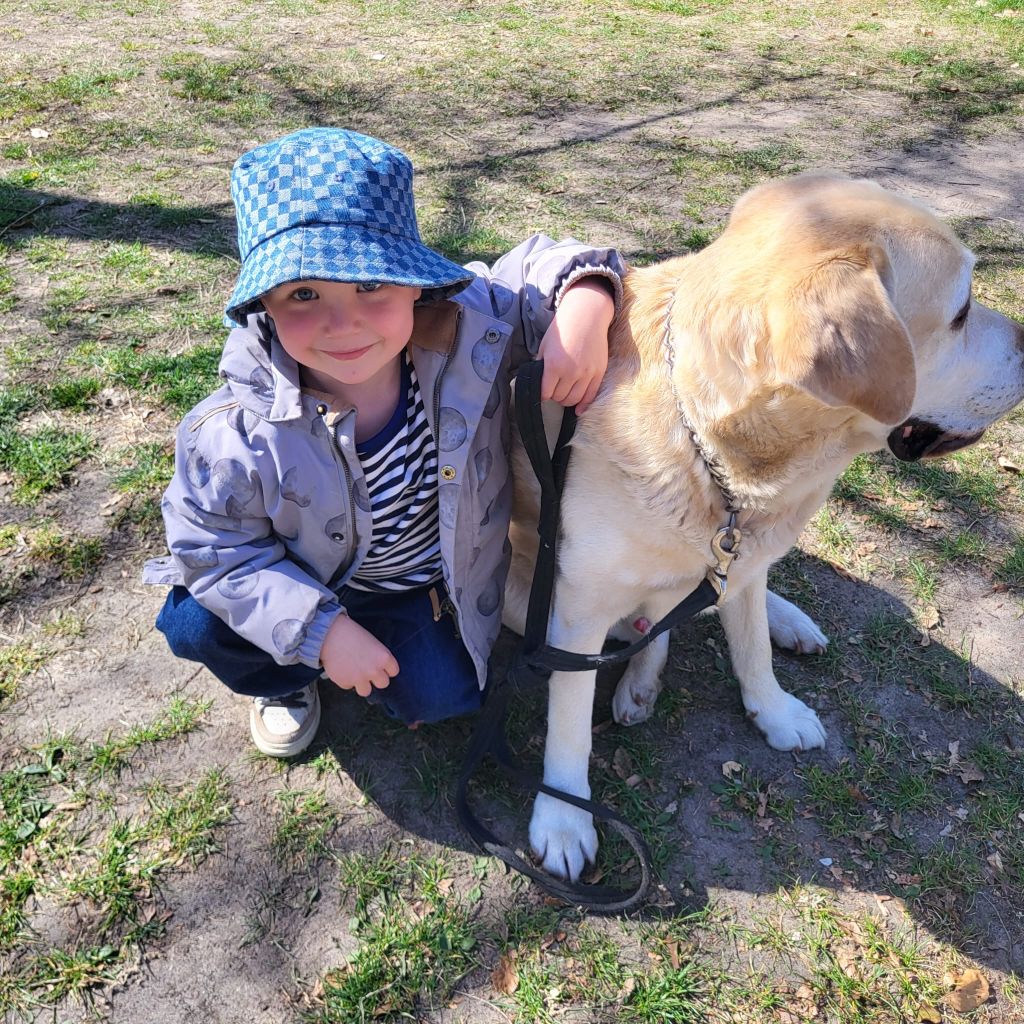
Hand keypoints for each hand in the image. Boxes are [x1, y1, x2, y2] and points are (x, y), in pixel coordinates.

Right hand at [320, 613, 397, 697]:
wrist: (330, 634)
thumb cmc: (351, 634)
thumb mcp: (372, 643)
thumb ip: (378, 658)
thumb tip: (378, 669)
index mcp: (384, 658)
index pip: (394, 671)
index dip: (387, 669)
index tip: (381, 667)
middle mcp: (374, 670)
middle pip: (383, 684)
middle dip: (376, 679)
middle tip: (368, 671)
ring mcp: (360, 678)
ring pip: (366, 691)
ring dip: (361, 684)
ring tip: (354, 672)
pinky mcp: (345, 683)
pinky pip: (348, 686)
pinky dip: (345, 680)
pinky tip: (342, 668)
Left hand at [537, 277, 614, 412]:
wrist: (587, 315)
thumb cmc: (564, 328)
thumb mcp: (545, 346)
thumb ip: (541, 366)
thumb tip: (538, 382)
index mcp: (554, 366)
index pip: (545, 393)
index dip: (542, 393)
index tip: (543, 390)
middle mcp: (571, 372)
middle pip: (559, 397)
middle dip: (554, 396)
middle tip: (554, 389)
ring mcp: (586, 374)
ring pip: (574, 399)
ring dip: (567, 400)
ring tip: (564, 393)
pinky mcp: (599, 373)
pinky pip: (591, 396)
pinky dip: (583, 405)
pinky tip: (578, 409)